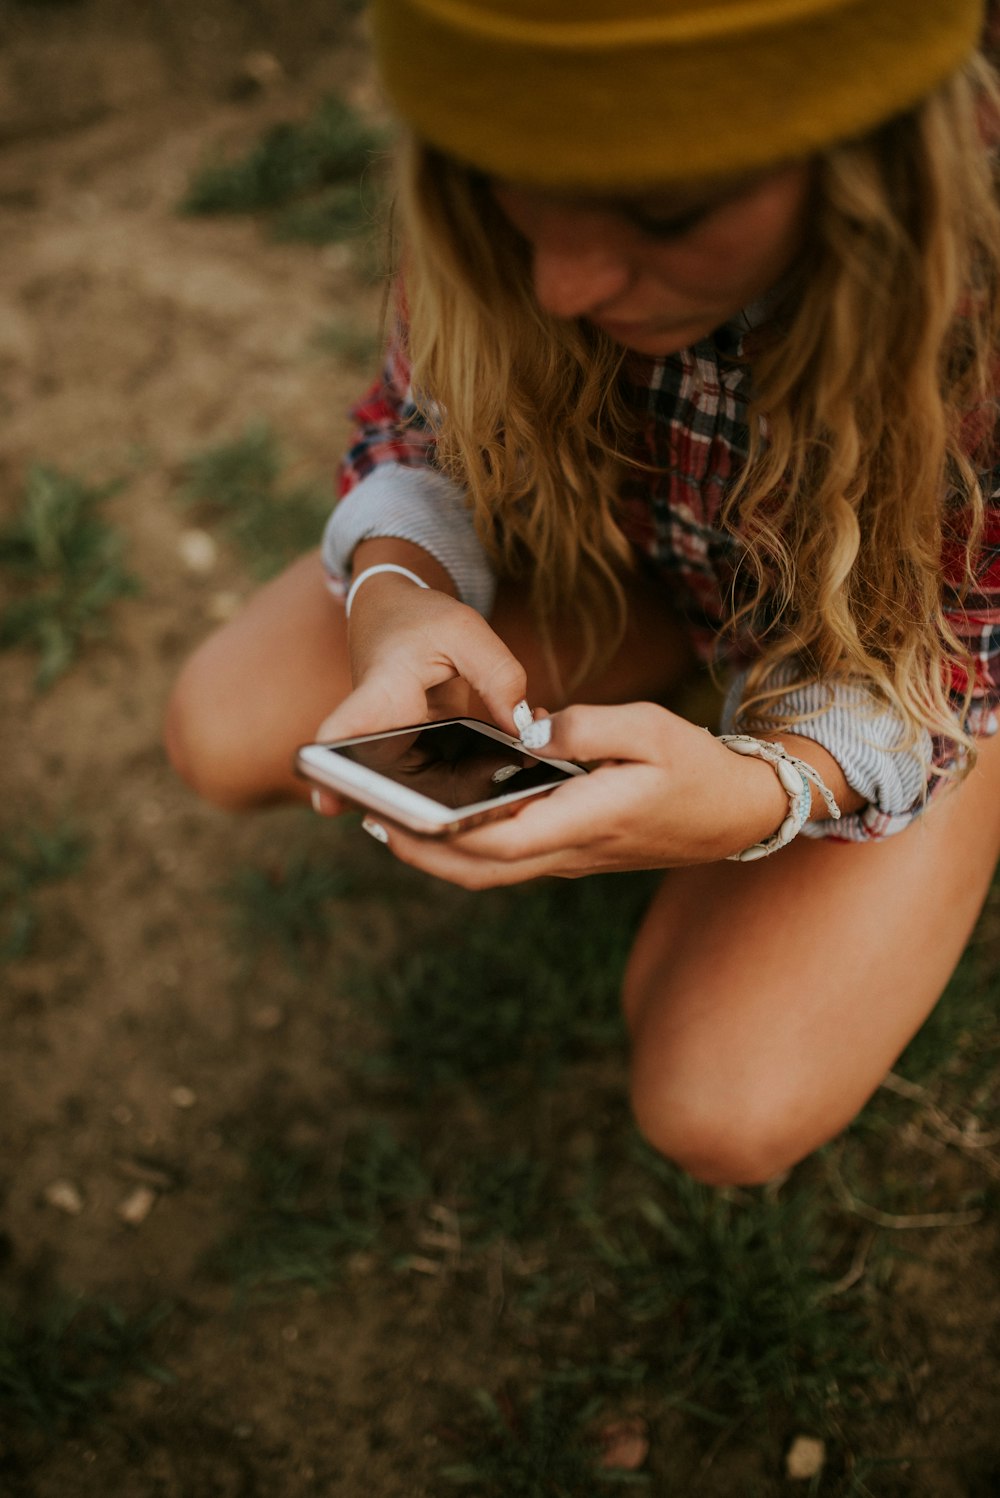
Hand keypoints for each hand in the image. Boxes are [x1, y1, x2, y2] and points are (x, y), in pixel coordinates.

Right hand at [311, 574, 528, 813]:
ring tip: (510, 789)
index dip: (331, 771)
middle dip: (416, 809)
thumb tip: (523, 730)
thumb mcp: (465, 631)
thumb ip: (498, 675)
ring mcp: (398, 744)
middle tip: (461, 822)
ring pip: (418, 789)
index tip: (329, 803)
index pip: (342, 733)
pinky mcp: (420, 749)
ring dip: (459, 798)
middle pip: (381, 782)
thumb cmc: (418, 617)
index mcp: (381, 693)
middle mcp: (380, 728)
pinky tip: (517, 768)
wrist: (396, 611)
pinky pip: (443, 777)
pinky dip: (477, 777)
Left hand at [358, 701, 789, 886]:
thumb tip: (525, 731)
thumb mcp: (649, 727)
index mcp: (589, 820)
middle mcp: (572, 852)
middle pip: (481, 869)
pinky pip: (508, 860)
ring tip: (389, 820)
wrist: (735, 815)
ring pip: (491, 872)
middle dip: (422, 851)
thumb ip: (584, 726)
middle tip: (371, 821)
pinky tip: (442, 816)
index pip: (500, 838)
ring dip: (438, 854)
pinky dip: (466, 846)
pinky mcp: (570, 854)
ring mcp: (570, 860)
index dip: (441, 833)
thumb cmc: (695, 767)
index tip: (395, 816)